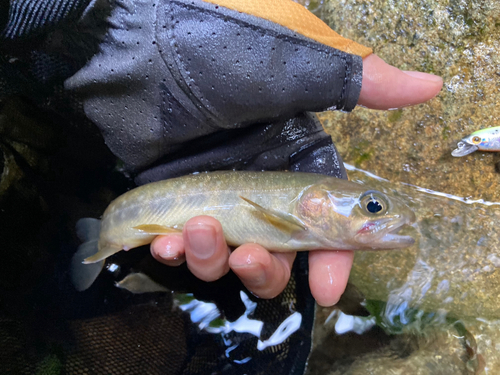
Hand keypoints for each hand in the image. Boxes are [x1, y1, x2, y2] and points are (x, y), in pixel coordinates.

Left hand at [150, 54, 442, 305]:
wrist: (136, 44)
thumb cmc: (224, 48)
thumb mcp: (299, 61)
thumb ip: (360, 82)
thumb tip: (432, 84)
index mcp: (294, 155)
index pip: (324, 218)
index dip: (332, 256)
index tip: (327, 286)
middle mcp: (257, 181)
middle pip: (275, 250)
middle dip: (267, 268)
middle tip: (252, 259)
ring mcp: (212, 193)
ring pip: (225, 255)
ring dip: (214, 259)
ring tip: (198, 231)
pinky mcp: (172, 200)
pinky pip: (178, 245)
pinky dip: (174, 253)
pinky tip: (165, 244)